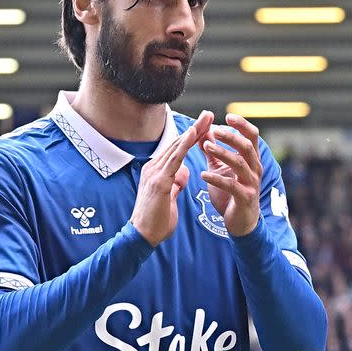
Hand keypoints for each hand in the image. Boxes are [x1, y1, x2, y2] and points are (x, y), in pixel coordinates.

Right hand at [131, 110, 213, 245]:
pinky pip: (174, 160)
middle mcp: (153, 168)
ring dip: (193, 132)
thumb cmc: (156, 221)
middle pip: (177, 143)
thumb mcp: (170, 198)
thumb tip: (183, 173)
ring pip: (176, 147)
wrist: (142, 236)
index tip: (205, 125)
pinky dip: (184, 145)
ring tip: (206, 119)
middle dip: (195, 129)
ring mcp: (154, 173)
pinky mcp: (158, 181)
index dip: (191, 137)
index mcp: (157, 172)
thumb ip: (176, 184)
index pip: (176, 150)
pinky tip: (194, 135)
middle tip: (209, 114)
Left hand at [199, 113, 261, 236]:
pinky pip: (232, 185)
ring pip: (240, 163)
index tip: (227, 116)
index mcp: (251, 160)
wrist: (241, 222)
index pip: (252, 136)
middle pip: (247, 147)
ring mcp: (252, 184)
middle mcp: (255, 169)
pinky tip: (203, 174)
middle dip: (230, 137)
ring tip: (206, 147)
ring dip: (222, 153)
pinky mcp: (245, 198)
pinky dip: (217, 179)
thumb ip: (213, 152)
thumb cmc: (231, 194)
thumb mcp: (221, 169)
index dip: (242, 125)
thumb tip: (204, 131)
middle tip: (214, 130)